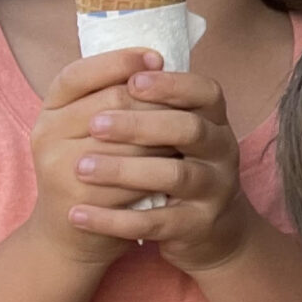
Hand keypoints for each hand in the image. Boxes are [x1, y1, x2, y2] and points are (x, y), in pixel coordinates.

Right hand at [31, 52, 175, 265]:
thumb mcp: (88, 128)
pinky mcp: (80, 200)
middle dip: (157, 102)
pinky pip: (133, 178)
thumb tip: (156, 60)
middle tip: (188, 105)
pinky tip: (180, 168)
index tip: (157, 56)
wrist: (71, 235)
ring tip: (188, 139)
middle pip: (114, 102)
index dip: (119, 61)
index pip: (78, 73)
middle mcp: (46, 134)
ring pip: (131, 140)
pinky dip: (160, 171)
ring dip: (167, 138)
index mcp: (49, 110)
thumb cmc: (93, 171)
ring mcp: (59, 168)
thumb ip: (111, 95)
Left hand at [72, 68, 251, 272]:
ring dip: (125, 170)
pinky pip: (156, 222)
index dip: (171, 85)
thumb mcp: (179, 134)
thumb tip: (114, 70)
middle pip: (189, 129)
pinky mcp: (197, 225)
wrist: (212, 230)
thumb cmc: (180, 167)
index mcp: (215, 120)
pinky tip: (79, 214)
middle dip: (140, 124)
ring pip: (174, 175)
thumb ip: (155, 105)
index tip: (132, 81)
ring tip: (81, 167)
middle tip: (96, 124)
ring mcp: (214, 190)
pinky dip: (115, 220)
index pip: (205, 92)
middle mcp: (222, 151)